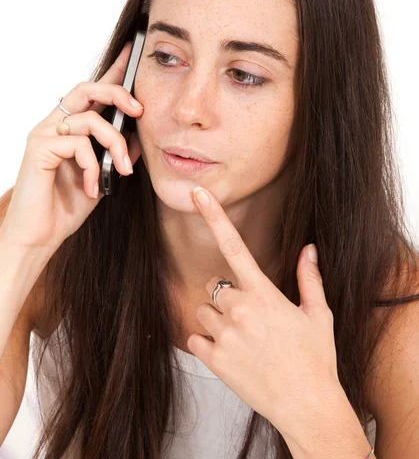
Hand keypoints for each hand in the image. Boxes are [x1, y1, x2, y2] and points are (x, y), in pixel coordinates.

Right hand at [1, 41, 142, 255]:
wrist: (39, 236)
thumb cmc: (67, 206)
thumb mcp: (104, 176)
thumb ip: (118, 153)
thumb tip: (141, 135)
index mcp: (72, 128)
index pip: (94, 92)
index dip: (115, 70)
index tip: (134, 51)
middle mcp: (57, 125)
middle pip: (88, 88)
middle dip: (118, 93)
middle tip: (139, 110)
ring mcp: (45, 134)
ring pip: (89, 118)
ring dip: (115, 144)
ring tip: (122, 170)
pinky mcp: (38, 148)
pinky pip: (78, 144)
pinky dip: (93, 166)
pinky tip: (94, 188)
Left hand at [187, 186, 339, 436]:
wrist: (307, 406)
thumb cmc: (316, 359)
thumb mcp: (317, 314)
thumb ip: (310, 278)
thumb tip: (310, 249)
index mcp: (263, 293)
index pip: (234, 245)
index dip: (214, 215)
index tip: (198, 194)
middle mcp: (239, 309)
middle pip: (215, 286)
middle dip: (227, 296)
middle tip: (248, 317)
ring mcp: (223, 334)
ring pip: (203, 310)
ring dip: (216, 319)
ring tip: (242, 338)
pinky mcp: (213, 359)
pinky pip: (195, 338)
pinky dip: (207, 343)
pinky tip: (230, 353)